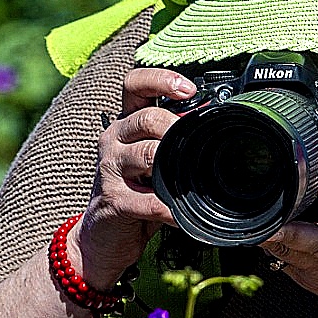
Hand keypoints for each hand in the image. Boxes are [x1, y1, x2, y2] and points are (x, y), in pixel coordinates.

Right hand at [74, 66, 195, 289]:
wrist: (102, 237)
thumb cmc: (136, 194)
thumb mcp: (153, 162)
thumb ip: (174, 142)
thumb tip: (215, 123)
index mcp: (125, 125)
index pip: (134, 84)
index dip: (161, 80)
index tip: (189, 90)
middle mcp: (113, 140)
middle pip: (147, 118)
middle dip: (178, 128)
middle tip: (198, 145)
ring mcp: (109, 170)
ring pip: (148, 154)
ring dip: (177, 167)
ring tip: (194, 180)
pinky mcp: (113, 201)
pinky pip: (150, 200)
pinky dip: (173, 208)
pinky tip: (183, 213)